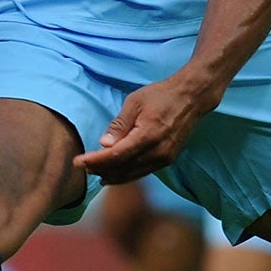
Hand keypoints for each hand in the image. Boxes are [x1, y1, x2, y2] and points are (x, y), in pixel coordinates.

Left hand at [75, 73, 216, 182]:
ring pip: (133, 174)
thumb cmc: (162, 95)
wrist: (192, 97)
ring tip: (96, 174)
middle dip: (101, 170)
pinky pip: (143, 172)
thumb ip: (119, 125)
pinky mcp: (168, 159)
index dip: (95, 161)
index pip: (115, 156)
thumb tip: (104, 144)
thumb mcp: (135, 102)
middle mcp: (158, 152)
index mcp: (147, 136)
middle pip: (123, 169)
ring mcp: (165, 158)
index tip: (78, 162)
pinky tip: (116, 173)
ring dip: (113, 175)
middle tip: (83, 168)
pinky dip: (127, 174)